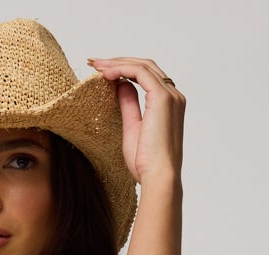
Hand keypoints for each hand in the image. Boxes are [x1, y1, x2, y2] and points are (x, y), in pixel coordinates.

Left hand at [86, 56, 183, 185]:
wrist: (158, 178)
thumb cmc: (146, 164)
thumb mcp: (132, 128)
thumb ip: (129, 105)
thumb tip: (121, 85)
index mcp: (169, 105)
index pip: (146, 76)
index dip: (123, 70)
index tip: (101, 72)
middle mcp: (173, 96)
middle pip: (145, 66)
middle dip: (118, 61)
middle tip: (94, 62)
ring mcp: (170, 96)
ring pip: (142, 65)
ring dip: (117, 63)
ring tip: (96, 66)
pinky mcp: (162, 98)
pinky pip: (139, 72)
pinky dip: (121, 69)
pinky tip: (104, 73)